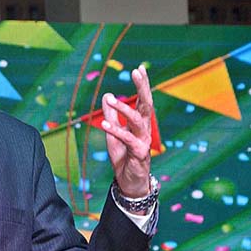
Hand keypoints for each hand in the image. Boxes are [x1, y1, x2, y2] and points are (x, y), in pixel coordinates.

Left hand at [100, 65, 153, 197]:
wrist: (130, 182)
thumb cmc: (124, 157)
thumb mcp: (113, 134)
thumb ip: (111, 115)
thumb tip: (107, 95)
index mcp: (141, 124)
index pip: (143, 100)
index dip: (142, 85)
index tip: (140, 68)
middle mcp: (145, 130)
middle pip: (146, 105)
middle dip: (142, 88)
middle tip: (137, 72)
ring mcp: (143, 141)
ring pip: (136, 120)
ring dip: (123, 109)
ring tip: (109, 99)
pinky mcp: (139, 153)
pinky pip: (127, 139)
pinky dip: (115, 130)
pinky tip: (104, 123)